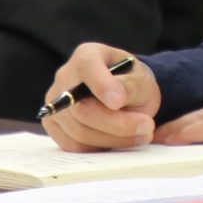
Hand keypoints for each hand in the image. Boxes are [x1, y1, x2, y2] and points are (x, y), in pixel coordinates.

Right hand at [38, 44, 160, 151]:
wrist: (125, 99)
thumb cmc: (132, 84)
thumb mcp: (141, 81)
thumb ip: (130, 87)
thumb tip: (116, 99)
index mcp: (87, 55)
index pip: (86, 67)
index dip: (101, 85)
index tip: (119, 102)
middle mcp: (65, 77)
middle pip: (81, 109)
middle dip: (116, 124)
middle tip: (147, 127)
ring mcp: (55, 103)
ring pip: (79, 131)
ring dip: (113, 138)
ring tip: (142, 134)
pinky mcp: (55, 127)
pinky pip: (74, 145)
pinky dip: (100, 147)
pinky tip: (121, 140)